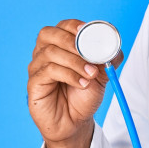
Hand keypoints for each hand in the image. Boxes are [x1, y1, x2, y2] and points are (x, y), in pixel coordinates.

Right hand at [27, 19, 123, 145]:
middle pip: (48, 35)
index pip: (61, 26)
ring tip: (91, 75)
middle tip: (90, 54)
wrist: (75, 122)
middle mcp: (44, 53)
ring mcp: (37, 68)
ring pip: (50, 53)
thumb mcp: (102, 75)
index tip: (87, 31)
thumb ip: (108, 59)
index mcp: (59, 46)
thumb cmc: (83, 95)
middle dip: (71, 41)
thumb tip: (115, 47)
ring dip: (75, 62)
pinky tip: (82, 84)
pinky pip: (49, 72)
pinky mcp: (34, 83)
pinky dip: (69, 75)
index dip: (73, 25)